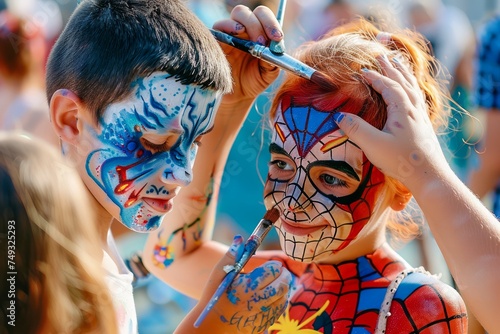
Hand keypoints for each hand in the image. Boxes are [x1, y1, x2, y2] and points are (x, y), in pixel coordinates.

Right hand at [176, 236, 290, 333]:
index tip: (269, 266)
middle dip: (283, 275)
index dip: (273, 265)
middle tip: (277, 273)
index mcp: (247, 286)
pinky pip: (280, 310)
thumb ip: (231, 256)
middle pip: (284, 283)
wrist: (212, 326)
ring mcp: (262, 314)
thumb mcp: (218, 274)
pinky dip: (280, 300)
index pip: (273, 270)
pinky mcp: (264, 324)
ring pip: (285, 296)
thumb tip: (240, 238)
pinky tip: (270, 297)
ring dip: (283, 288)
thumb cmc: (214, 296)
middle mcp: (257, 301)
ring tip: (274, 284)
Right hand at [213, 5, 282, 106]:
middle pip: (253, 12)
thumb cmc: (254, 81)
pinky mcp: (217, 40)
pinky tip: (236, 34)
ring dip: (249, 23)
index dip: (272, 23)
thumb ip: (273, 61)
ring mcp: (231, 33)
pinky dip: (228, 26)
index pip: (266, 18)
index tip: (277, 38)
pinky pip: (219, 26)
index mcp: (261, 33)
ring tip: (254, 42)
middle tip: (263, 42)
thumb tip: (274, 49)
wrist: (237, 96)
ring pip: (239, 13)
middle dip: (261, 24)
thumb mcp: (268, 74)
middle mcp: (246, 29)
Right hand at [333, 56, 450, 188]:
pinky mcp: (424, 125)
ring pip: (413, 87)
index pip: (388, 85)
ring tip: (398, 63)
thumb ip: (356, 129)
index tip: (363, 70)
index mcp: (402, 108)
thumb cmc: (402, 160)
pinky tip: (410, 90)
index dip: (375, 76)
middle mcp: (414, 108)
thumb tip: (338, 116)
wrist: (429, 176)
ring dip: (403, 73)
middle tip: (382, 55)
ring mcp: (421, 116)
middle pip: (403, 80)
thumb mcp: (374, 145)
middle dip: (391, 67)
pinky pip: (417, 96)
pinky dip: (412, 86)